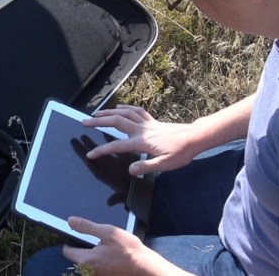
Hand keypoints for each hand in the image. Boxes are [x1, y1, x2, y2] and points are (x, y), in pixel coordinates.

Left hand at [62, 217, 185, 275]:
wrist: (145, 267)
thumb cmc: (130, 251)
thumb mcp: (109, 232)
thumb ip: (87, 227)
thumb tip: (71, 221)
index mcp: (87, 260)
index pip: (67, 251)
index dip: (72, 241)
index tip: (80, 237)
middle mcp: (89, 272)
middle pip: (77, 259)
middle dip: (85, 250)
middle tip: (100, 244)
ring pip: (88, 265)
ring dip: (94, 258)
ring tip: (109, 252)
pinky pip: (97, 270)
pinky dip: (102, 264)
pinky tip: (113, 259)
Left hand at [71, 135, 135, 205]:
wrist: (146, 190)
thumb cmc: (136, 192)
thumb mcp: (125, 195)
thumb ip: (116, 198)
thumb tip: (109, 202)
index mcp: (106, 175)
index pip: (91, 162)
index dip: (82, 153)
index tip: (74, 144)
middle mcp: (108, 169)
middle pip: (92, 156)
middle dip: (82, 147)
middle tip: (73, 139)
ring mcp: (114, 164)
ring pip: (100, 152)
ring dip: (92, 144)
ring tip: (83, 136)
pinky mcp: (124, 160)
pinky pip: (113, 149)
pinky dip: (108, 140)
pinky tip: (104, 133)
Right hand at [81, 105, 200, 175]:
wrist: (194, 138)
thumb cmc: (181, 153)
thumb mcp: (164, 165)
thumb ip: (146, 167)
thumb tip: (130, 170)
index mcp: (141, 142)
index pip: (117, 145)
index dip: (102, 150)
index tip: (90, 154)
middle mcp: (141, 130)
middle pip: (116, 121)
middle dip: (98, 121)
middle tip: (84, 122)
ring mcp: (147, 124)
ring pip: (124, 113)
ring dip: (109, 112)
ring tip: (96, 113)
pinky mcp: (152, 121)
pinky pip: (136, 111)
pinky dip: (126, 107)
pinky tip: (120, 107)